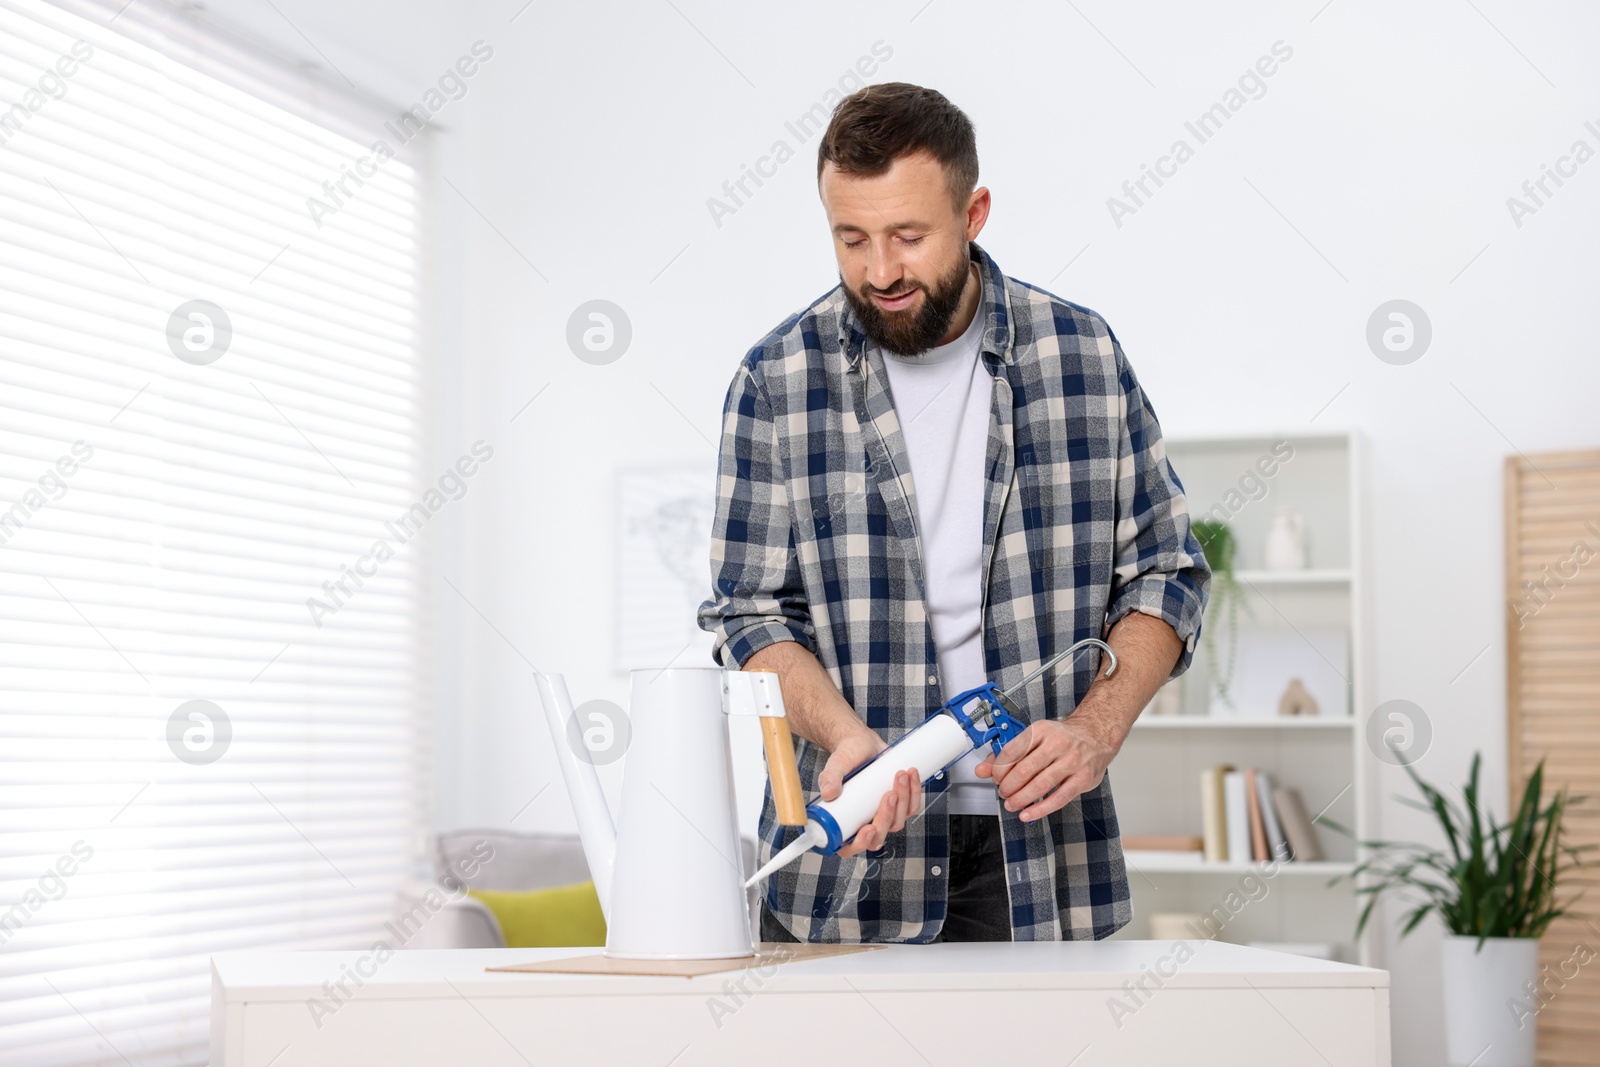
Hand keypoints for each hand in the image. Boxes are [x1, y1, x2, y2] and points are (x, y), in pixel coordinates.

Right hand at [819, 728, 920, 858]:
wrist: (861, 742)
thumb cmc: (846, 756)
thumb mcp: (836, 764)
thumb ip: (830, 778)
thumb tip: (829, 793)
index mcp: (844, 821)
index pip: (850, 847)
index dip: (861, 843)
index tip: (869, 828)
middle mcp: (864, 822)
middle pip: (880, 835)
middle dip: (887, 816)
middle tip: (889, 794)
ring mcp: (883, 815)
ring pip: (898, 821)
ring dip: (903, 800)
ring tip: (900, 775)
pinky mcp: (899, 805)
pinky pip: (911, 807)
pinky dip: (914, 792)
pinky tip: (911, 775)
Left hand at [975, 718, 1117, 821]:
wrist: (1096, 736)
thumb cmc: (1062, 738)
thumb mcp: (1034, 737)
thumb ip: (1007, 754)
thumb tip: (982, 770)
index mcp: (1041, 730)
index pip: (1012, 751)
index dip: (998, 769)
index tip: (994, 778)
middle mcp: (1057, 744)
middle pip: (1024, 770)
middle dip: (1008, 786)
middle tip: (1003, 792)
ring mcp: (1072, 762)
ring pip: (1040, 785)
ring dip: (1020, 799)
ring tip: (1011, 804)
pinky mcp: (1082, 779)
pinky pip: (1058, 798)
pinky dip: (1040, 809)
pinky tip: (1028, 814)